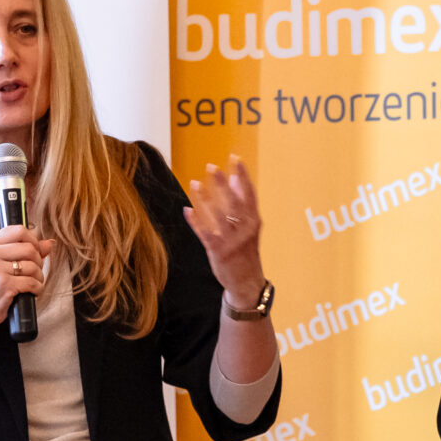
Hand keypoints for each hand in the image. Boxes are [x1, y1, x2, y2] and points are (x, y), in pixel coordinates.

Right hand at [0, 223, 52, 337]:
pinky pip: (32, 282)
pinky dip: (38, 288)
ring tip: (33, 283)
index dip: (34, 241)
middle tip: (34, 272)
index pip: (20, 230)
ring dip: (39, 277)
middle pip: (30, 248)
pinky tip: (33, 291)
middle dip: (39, 262)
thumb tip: (49, 242)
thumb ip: (26, 251)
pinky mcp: (3, 285)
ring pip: (33, 266)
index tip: (35, 252)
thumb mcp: (3, 263)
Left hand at [184, 156, 265, 307]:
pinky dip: (195, 221)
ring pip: (218, 217)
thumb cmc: (246, 250)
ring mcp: (232, 241)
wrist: (247, 281)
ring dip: (205, 199)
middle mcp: (245, 229)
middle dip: (222, 184)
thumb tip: (235, 178)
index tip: (235, 158)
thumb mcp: (250, 226)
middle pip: (233, 202)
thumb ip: (243, 203)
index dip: (242, 175)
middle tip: (211, 167)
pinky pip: (205, 234)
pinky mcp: (219, 252)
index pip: (249, 194)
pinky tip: (187, 209)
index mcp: (253, 221)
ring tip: (195, 183)